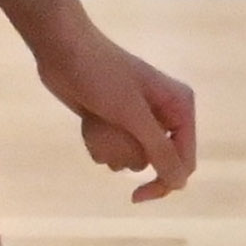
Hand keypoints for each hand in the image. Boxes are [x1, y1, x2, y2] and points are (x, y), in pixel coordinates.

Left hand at [38, 29, 198, 201]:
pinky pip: (115, 151)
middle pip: (157, 162)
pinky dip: (100, 143)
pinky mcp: (116, 122)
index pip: (184, 159)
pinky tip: (89, 122)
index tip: (136, 195)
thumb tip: (179, 183)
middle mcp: (165, 114)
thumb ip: (159, 150)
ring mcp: (139, 119)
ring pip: (133, 160)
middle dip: (129, 154)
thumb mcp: (132, 115)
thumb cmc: (100, 76)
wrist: (62, 49)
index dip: (164, 181)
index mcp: (180, 107)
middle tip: (111, 131)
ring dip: (112, 149)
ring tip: (98, 122)